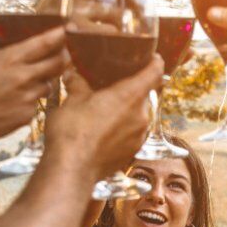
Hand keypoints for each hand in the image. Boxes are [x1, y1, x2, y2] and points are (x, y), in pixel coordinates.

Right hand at [0, 20, 67, 144]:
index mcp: (11, 59)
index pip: (45, 43)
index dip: (60, 35)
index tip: (67, 29)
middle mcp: (24, 77)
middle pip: (58, 64)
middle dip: (64, 57)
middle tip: (64, 53)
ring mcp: (28, 97)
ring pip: (49, 85)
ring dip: (45, 80)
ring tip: (29, 80)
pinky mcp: (28, 115)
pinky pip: (36, 104)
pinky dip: (30, 100)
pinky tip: (15, 100)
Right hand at [44, 55, 161, 181]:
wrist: (71, 170)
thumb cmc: (72, 131)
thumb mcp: (72, 99)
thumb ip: (78, 83)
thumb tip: (74, 75)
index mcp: (130, 95)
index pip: (154, 72)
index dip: (154, 61)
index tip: (151, 57)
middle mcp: (141, 116)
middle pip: (144, 94)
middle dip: (130, 88)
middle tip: (112, 84)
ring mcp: (139, 137)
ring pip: (137, 115)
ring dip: (125, 110)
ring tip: (103, 109)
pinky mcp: (131, 153)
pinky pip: (131, 133)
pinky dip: (121, 128)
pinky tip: (102, 130)